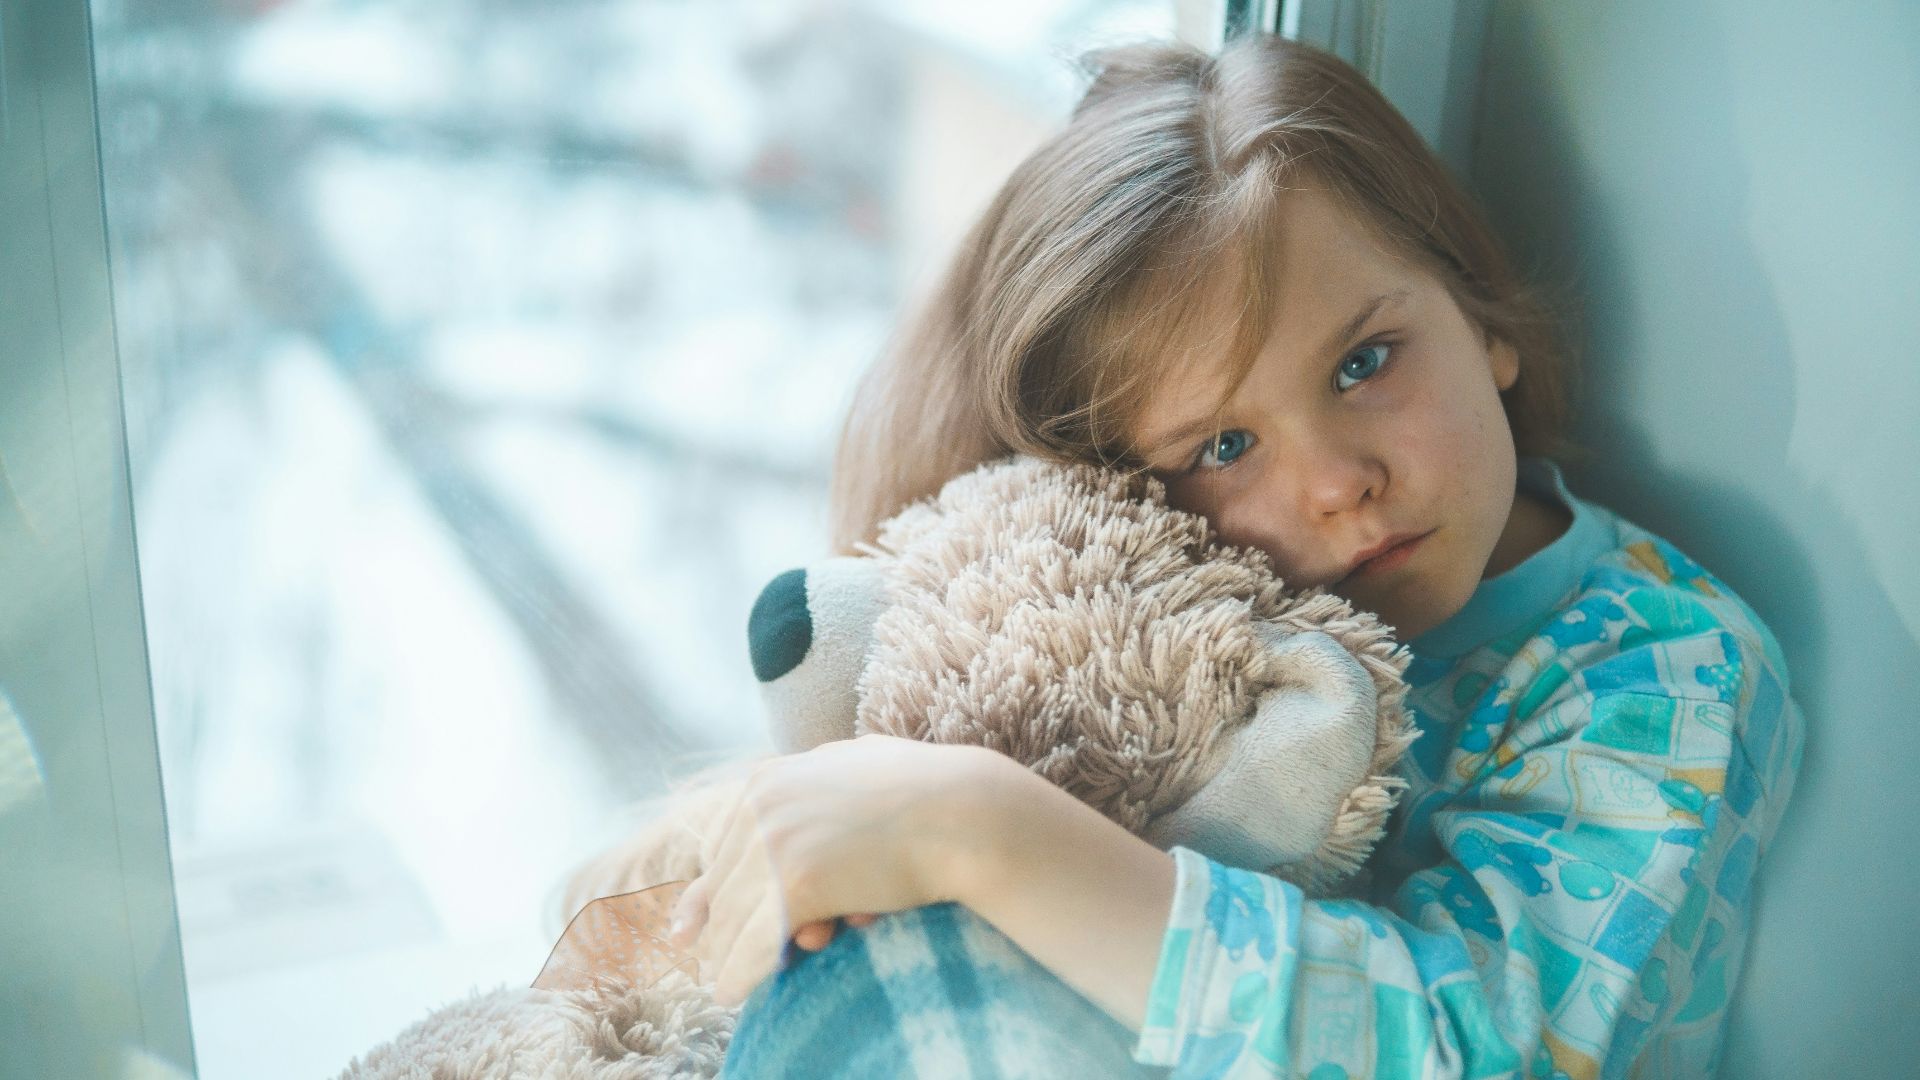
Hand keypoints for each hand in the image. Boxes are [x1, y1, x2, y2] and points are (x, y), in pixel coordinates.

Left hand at [666, 733, 1006, 1004]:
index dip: (711, 891)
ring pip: (733, 919)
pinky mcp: (797, 884)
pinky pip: (755, 944)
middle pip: (723, 886)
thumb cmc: (923, 792)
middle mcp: (763, 807)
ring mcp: (776, 844)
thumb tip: (769, 785)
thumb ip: (807, 783)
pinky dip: (741, 974)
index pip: (722, 847)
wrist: (964, 812)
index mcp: (770, 780)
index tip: (690, 926)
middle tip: (717, 960)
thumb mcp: (849, 770)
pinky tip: (733, 991)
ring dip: (729, 957)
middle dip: (723, 927)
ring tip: (725, 984)